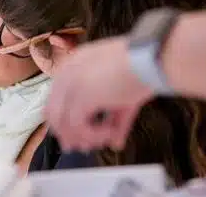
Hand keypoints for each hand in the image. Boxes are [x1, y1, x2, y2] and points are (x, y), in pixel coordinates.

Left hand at [44, 37, 152, 151]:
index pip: (57, 98)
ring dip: (84, 137)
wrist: (151, 59)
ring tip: (105, 139)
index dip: (66, 121)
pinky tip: (110, 134)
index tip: (78, 137)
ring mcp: (72, 82)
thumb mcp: (123, 96)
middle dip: (69, 134)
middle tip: (86, 146)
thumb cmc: (143, 68)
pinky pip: (76, 126)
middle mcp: (69, 71)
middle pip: (53, 112)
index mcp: (76, 64)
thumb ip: (115, 120)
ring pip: (62, 123)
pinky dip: (93, 135)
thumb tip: (115, 143)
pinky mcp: (81, 94)